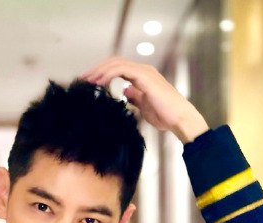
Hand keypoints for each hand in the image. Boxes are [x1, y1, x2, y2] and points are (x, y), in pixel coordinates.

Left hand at [79, 58, 208, 142]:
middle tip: (82, 80)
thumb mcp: (144, 106)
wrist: (179, 119)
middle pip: (114, 62)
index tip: (89, 84)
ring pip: (116, 63)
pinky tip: (99, 83)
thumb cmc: (165, 116)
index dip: (102, 73)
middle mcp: (143, 71)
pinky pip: (122, 70)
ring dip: (99, 71)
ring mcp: (144, 72)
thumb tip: (124, 92)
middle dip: (96, 69)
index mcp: (142, 76)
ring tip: (87, 81)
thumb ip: (134, 97)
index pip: (117, 68)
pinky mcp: (145, 77)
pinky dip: (108, 75)